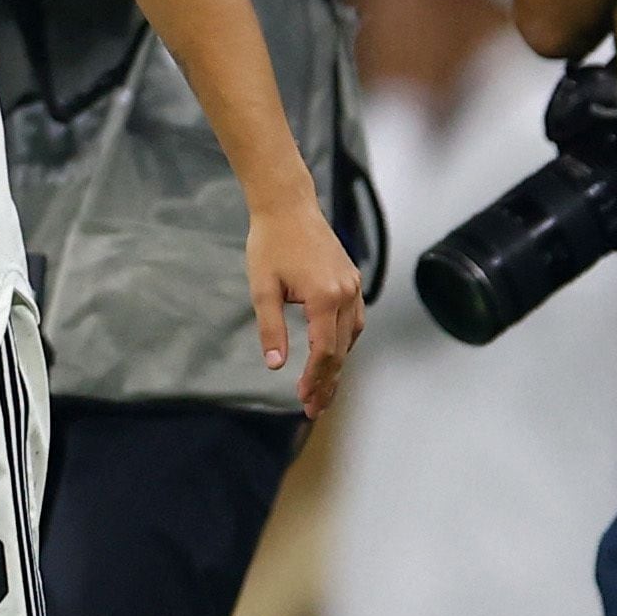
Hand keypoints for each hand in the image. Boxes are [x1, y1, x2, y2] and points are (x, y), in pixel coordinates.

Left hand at [244, 195, 364, 417]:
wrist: (288, 206)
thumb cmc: (270, 243)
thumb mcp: (262, 288)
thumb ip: (270, 328)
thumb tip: (276, 364)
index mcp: (324, 297)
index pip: (325, 352)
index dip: (315, 379)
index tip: (304, 400)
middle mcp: (346, 294)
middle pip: (341, 350)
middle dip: (328, 382)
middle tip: (314, 408)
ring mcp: (354, 286)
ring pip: (351, 337)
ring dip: (338, 365)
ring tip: (324, 389)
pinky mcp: (352, 280)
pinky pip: (354, 320)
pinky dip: (344, 341)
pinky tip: (332, 354)